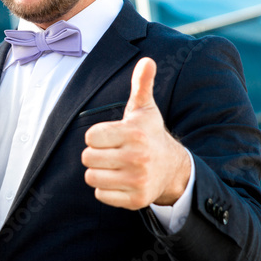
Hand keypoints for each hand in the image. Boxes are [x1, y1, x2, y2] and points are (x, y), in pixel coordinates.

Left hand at [81, 58, 190, 209]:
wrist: (173, 169)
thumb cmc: (150, 135)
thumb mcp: (145, 109)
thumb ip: (141, 84)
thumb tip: (147, 60)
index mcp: (134, 134)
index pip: (90, 137)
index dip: (97, 136)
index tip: (111, 137)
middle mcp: (136, 158)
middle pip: (87, 158)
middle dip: (96, 154)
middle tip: (113, 153)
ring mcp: (136, 180)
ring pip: (91, 177)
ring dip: (99, 172)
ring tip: (115, 167)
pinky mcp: (135, 199)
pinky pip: (100, 195)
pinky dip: (106, 189)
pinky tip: (120, 181)